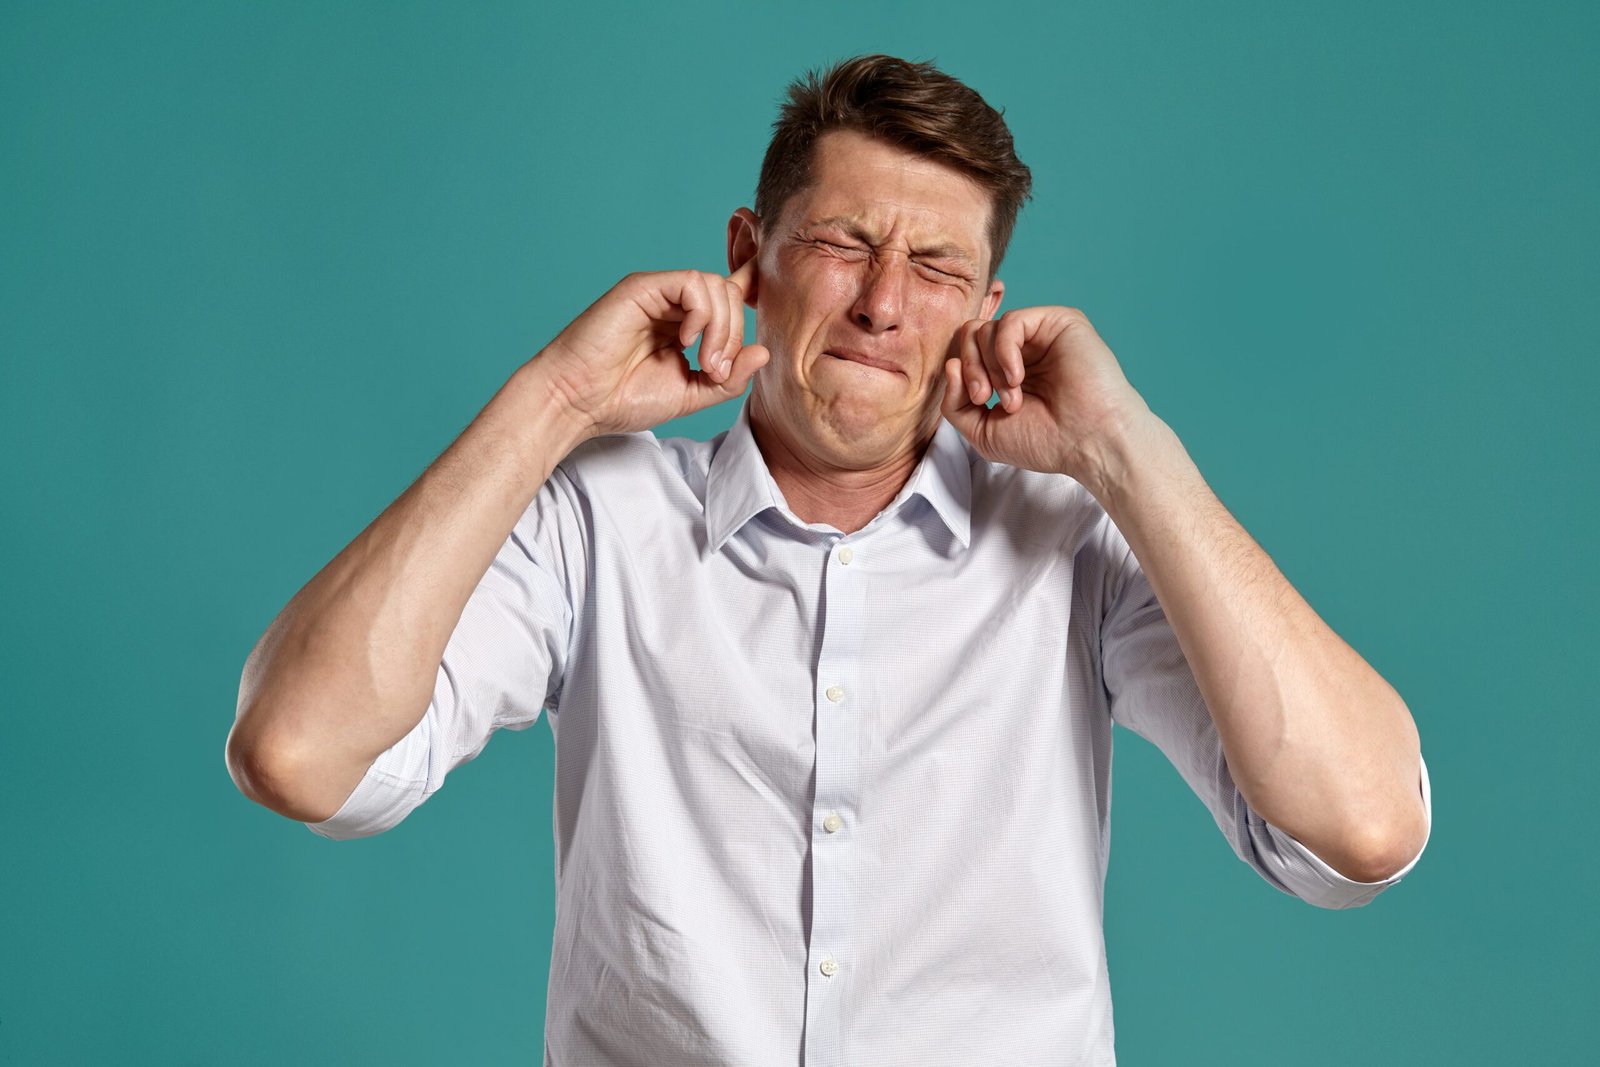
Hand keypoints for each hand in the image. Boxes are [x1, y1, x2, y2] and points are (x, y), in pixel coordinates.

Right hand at [534, 261, 769, 438]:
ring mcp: (658, 293)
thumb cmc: (623, 400)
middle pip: (729, 294)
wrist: (579, 402)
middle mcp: (672, 304)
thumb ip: (728, 378)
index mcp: (684, 324)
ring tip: (705, 364)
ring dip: (721, 329)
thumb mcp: (691, 395)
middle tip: (717, 371)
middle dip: (734, 335)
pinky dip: (702, 313)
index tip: (763, 323)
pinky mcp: (643, 287)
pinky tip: (688, 342)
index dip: (751, 299)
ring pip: (716, 285)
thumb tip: (764, 352)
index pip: (727, 298)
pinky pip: (692, 282)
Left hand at [940, 306, 1152, 485]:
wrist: (1089, 443)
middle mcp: (1024, 348)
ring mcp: (1041, 334)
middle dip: (970, 368)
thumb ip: (956, 403)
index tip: (979, 403)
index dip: (961, 374)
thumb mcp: (983, 431)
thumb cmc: (1045, 442)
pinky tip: (1018, 378)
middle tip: (986, 398)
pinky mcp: (1059, 322)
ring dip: (989, 367)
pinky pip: (1011, 321)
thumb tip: (950, 364)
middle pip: (971, 334)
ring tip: (1012, 398)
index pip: (966, 351)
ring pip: (986, 328)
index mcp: (1007, 369)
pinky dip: (1003, 351)